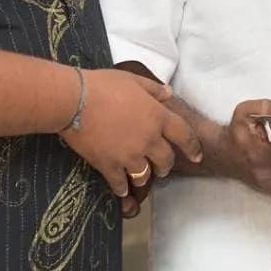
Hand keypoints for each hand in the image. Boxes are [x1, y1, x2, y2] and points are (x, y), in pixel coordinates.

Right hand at [59, 68, 201, 201]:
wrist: (74, 100)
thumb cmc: (103, 85)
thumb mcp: (133, 80)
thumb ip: (154, 90)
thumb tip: (169, 94)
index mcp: (158, 117)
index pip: (184, 135)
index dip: (192, 148)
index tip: (197, 157)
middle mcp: (148, 139)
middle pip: (166, 160)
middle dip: (166, 166)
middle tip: (162, 168)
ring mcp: (129, 155)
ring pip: (145, 175)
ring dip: (144, 177)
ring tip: (141, 178)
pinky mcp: (109, 165)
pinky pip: (120, 183)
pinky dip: (122, 188)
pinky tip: (122, 190)